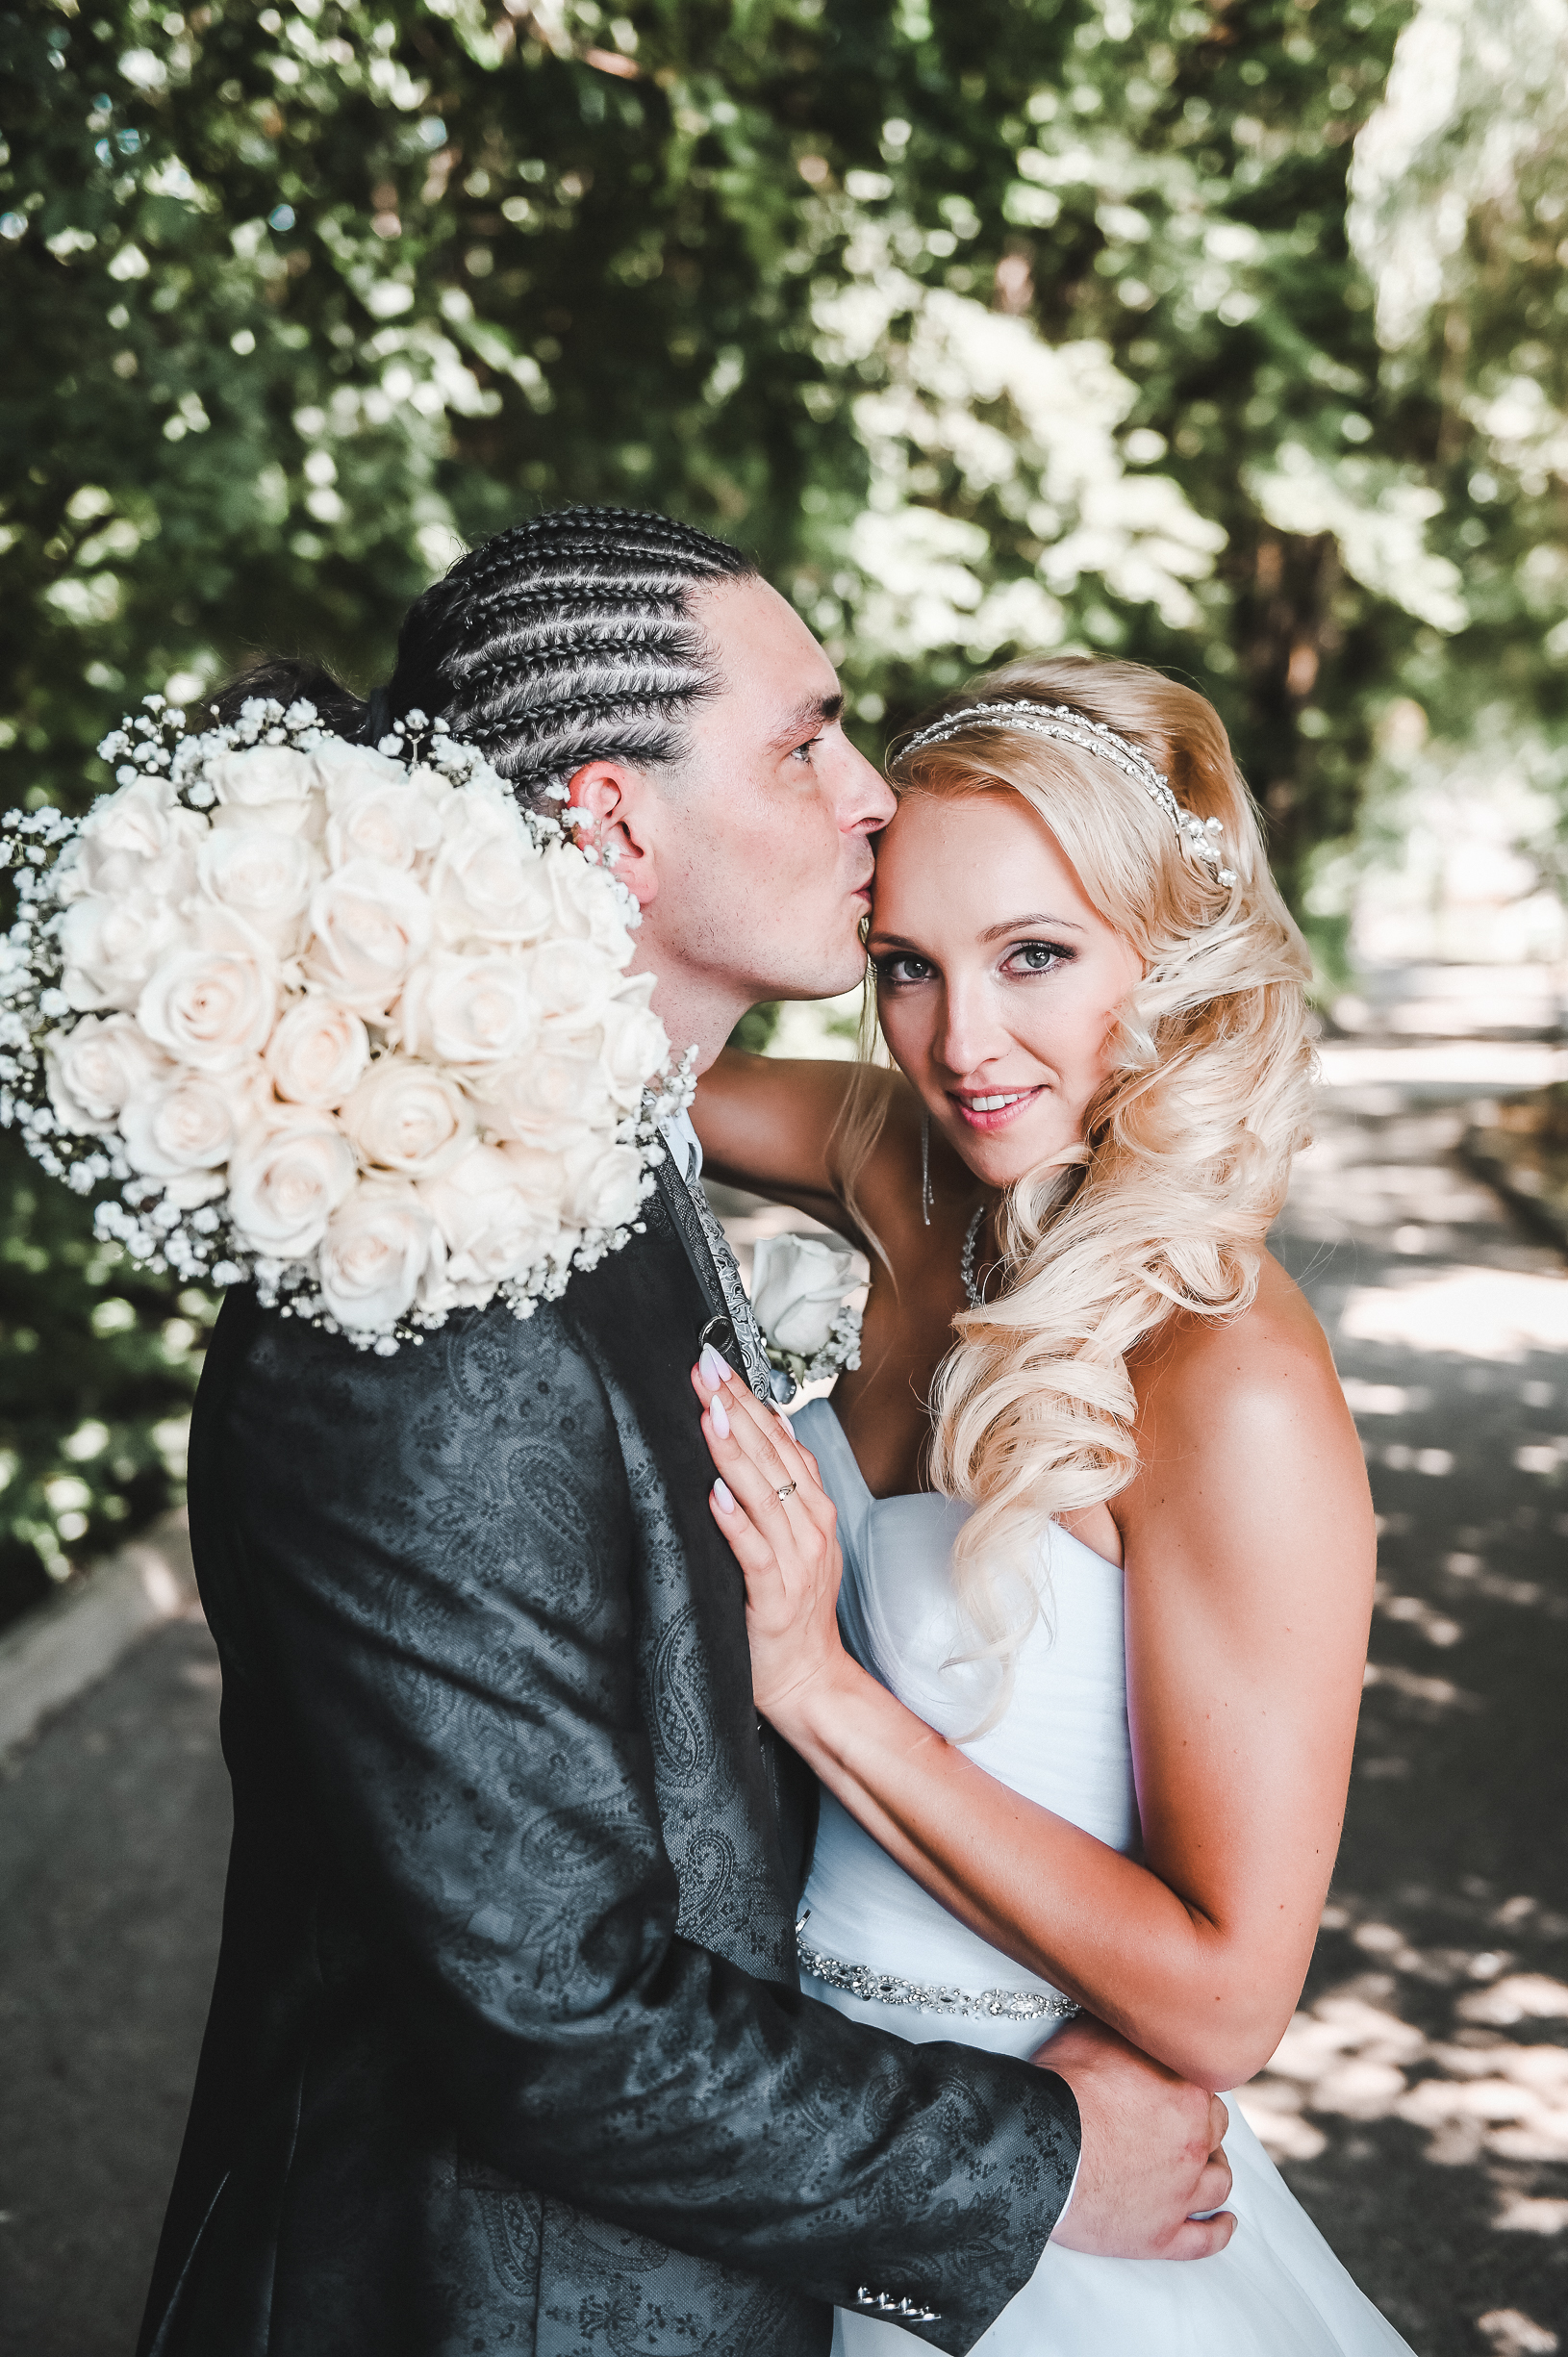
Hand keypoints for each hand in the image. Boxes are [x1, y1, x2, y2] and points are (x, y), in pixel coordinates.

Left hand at [691, 1347, 846, 1721]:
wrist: (808, 1676)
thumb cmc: (790, 1607)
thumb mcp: (793, 1538)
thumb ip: (777, 1488)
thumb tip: (757, 1428)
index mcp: (812, 1507)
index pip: (778, 1438)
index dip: (747, 1399)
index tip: (717, 1365)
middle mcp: (809, 1524)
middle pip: (770, 1454)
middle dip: (734, 1408)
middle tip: (704, 1370)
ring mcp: (796, 1558)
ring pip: (762, 1492)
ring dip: (733, 1450)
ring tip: (708, 1414)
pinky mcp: (775, 1593)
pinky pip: (754, 1551)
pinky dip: (735, 1522)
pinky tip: (715, 1495)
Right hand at [1038, 2017, 1235, 2260]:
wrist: (1035, 2148)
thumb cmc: (1060, 2088)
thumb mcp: (1092, 2032)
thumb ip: (1124, 2023)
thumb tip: (1129, 2002)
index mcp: (1186, 2092)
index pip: (1204, 2086)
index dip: (1186, 2086)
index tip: (1172, 2088)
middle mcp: (1194, 2143)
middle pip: (1215, 2133)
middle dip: (1204, 2128)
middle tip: (1185, 2126)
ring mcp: (1180, 2193)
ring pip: (1218, 2183)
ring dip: (1214, 2173)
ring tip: (1207, 2169)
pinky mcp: (1162, 2235)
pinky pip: (1205, 2240)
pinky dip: (1219, 2231)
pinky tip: (1225, 2224)